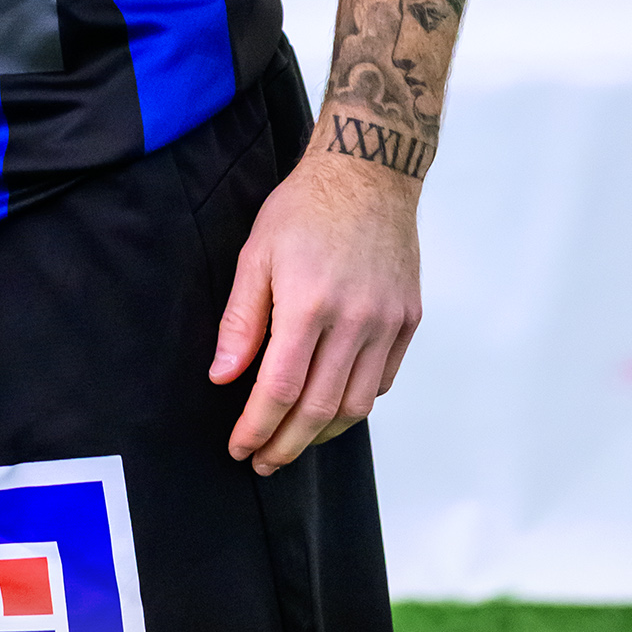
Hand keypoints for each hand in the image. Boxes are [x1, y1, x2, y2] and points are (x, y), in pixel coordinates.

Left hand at [209, 146, 421, 474]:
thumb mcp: (256, 254)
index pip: (280, 389)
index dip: (257, 428)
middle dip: (286, 445)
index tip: (240, 448)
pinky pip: (383, 380)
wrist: (369, 171)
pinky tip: (332, 402)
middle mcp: (354, 320)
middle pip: (320, 410)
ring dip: (323, 434)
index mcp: (309, 303)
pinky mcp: (409, 318)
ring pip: (357, 405)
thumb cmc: (305, 207)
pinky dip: (356, 402)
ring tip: (294, 440)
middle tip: (264, 460)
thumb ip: (240, 321)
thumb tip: (223, 376)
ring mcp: (387, 321)